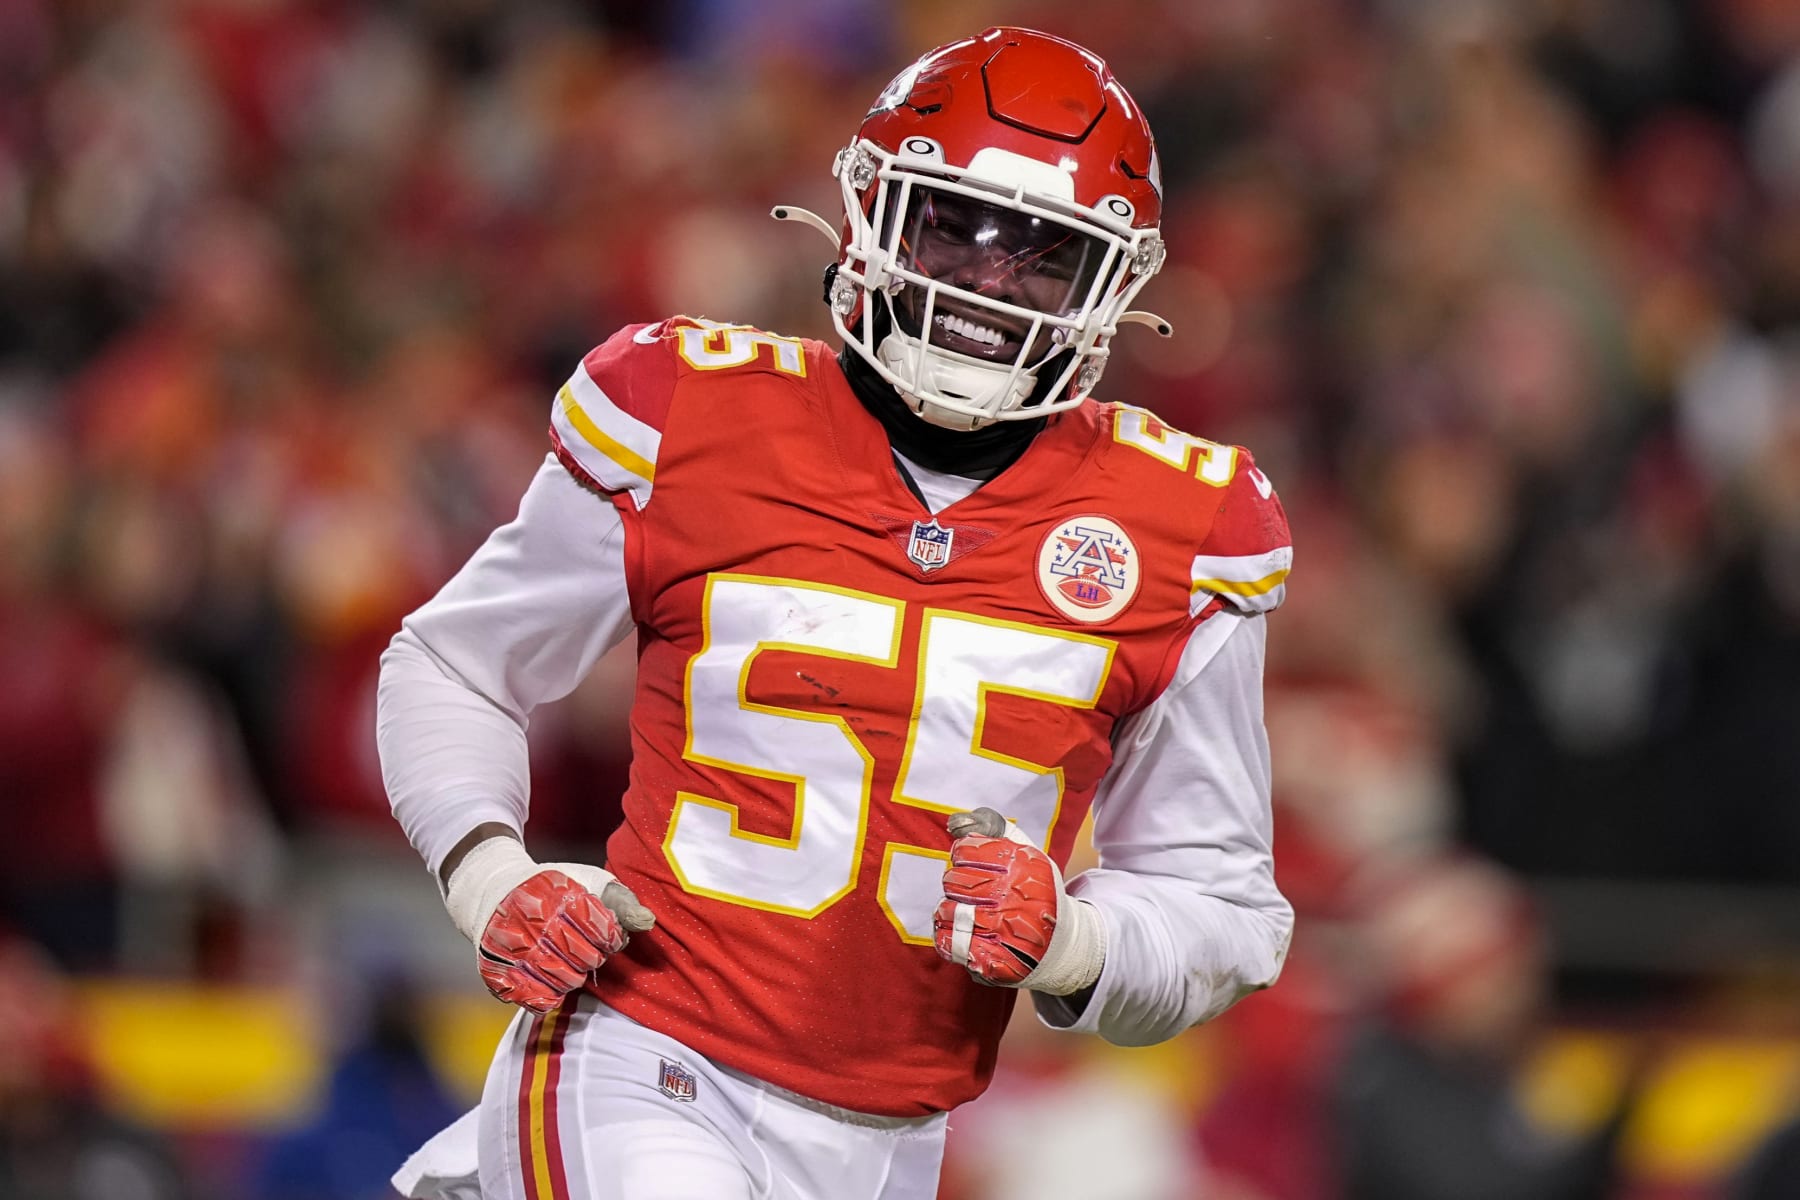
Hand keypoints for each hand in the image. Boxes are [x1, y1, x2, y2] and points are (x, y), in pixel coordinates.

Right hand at [444, 837, 654, 1012]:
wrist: (493, 891)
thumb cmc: (553, 889)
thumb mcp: (588, 881)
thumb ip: (619, 900)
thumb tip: (647, 922)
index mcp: (560, 897)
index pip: (604, 932)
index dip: (610, 937)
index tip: (604, 933)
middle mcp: (535, 924)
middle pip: (587, 960)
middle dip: (594, 956)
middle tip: (584, 948)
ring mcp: (515, 951)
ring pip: (565, 982)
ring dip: (575, 975)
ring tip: (568, 961)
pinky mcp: (499, 974)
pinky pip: (537, 999)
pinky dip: (551, 995)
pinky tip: (551, 980)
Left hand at [935, 831, 1059, 985]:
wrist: (1061, 945)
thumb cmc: (1035, 892)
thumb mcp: (1026, 854)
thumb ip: (992, 829)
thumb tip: (954, 822)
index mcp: (1020, 866)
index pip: (965, 851)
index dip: (962, 856)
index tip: (971, 864)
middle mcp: (1012, 896)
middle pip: (953, 881)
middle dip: (954, 884)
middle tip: (969, 891)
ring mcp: (1002, 929)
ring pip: (946, 911)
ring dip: (948, 911)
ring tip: (964, 913)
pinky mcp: (991, 958)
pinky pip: (948, 941)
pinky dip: (947, 935)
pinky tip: (960, 932)